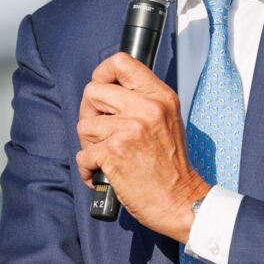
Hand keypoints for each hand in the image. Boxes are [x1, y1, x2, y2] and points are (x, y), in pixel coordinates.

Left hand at [75, 52, 207, 241]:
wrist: (180, 201)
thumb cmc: (171, 166)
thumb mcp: (167, 120)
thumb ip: (142, 101)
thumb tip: (106, 91)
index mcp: (160, 96)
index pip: (122, 62)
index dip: (102, 73)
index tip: (100, 89)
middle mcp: (146, 108)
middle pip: (93, 91)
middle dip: (89, 113)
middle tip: (100, 132)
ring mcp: (130, 130)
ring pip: (84, 125)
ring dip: (89, 144)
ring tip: (107, 157)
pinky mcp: (114, 153)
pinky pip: (83, 153)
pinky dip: (88, 168)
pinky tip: (102, 174)